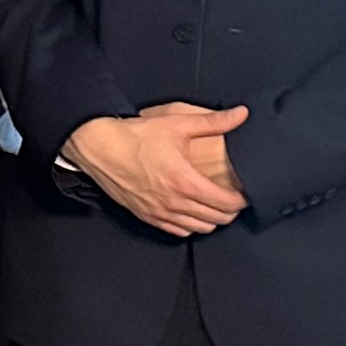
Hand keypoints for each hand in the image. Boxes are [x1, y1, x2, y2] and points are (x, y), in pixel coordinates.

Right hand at [61, 105, 251, 236]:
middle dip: (230, 211)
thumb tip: (241, 114)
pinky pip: (178, 231)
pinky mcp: (147, 216)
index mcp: (186, 182)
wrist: (100, 148)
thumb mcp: (177, 124)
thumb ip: (213, 122)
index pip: (227, 203)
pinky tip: (192, 213)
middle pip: (217, 219)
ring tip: (215, 206)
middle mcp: (175, 203)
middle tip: (233, 199)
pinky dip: (191, 226)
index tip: (246, 194)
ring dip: (212, 220)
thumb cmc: (137, 136)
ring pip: (199, 228)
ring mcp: (160, 212)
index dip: (242, 201)